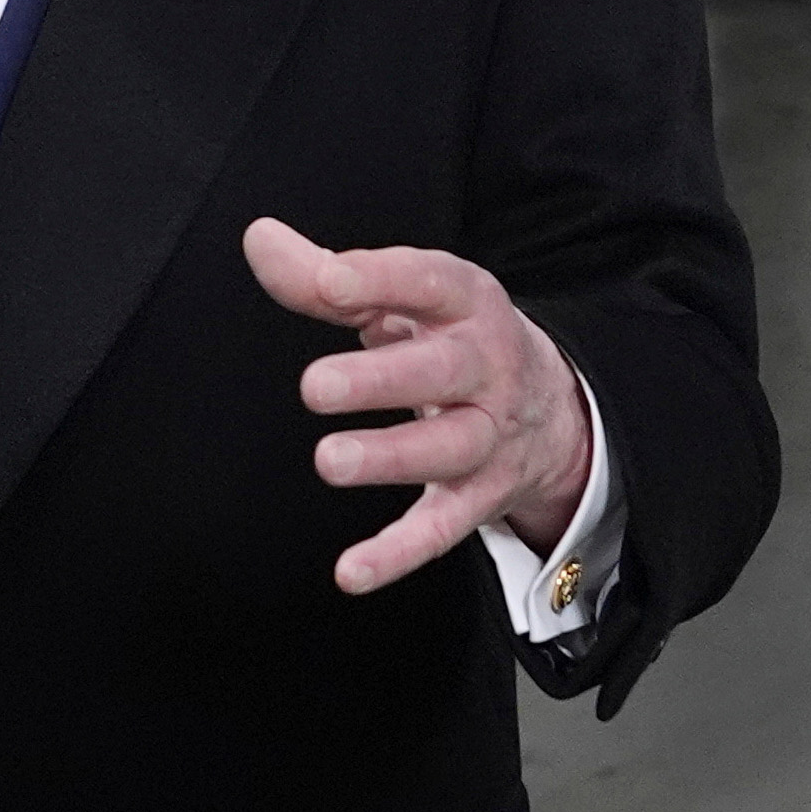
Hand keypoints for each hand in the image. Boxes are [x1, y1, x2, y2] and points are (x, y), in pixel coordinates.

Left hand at [244, 217, 593, 594]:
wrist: (552, 408)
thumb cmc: (448, 337)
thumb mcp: (404, 297)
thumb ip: (327, 275)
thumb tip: (258, 239)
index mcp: (466, 303)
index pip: (430, 280)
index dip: (381, 279)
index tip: (329, 284)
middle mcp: (486, 368)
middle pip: (442, 372)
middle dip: (381, 380)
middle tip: (314, 386)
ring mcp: (488, 436)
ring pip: (446, 450)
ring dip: (389, 459)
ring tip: (329, 461)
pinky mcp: (478, 497)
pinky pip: (441, 529)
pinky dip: (398, 554)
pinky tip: (351, 571)